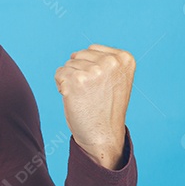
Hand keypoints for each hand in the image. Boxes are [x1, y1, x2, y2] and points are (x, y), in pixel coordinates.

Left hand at [54, 44, 134, 168]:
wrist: (103, 135)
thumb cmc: (105, 108)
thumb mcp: (114, 79)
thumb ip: (104, 62)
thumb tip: (75, 54)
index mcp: (125, 58)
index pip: (92, 50)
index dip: (90, 68)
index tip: (101, 86)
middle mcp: (111, 62)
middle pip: (78, 55)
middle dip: (79, 72)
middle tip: (90, 93)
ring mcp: (94, 70)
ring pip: (68, 65)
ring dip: (70, 80)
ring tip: (84, 97)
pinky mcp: (76, 80)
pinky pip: (59, 74)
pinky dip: (61, 86)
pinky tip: (74, 99)